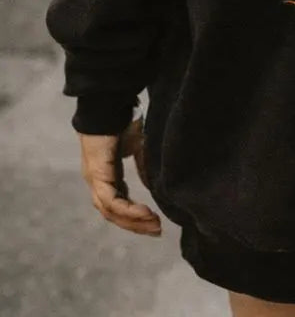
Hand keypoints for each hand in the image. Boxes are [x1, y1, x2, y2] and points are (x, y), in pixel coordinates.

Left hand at [79, 115, 161, 235]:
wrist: (110, 105)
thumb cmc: (123, 121)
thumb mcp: (138, 147)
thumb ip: (143, 167)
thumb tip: (151, 187)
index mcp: (107, 175)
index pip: (118, 205)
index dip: (135, 216)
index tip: (155, 222)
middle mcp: (97, 182)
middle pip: (113, 214)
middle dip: (136, 225)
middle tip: (156, 231)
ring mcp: (94, 179)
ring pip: (110, 212)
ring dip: (133, 221)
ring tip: (154, 225)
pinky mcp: (96, 175)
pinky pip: (111, 201)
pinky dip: (128, 210)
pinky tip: (145, 212)